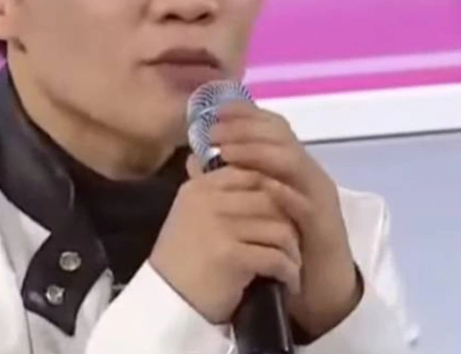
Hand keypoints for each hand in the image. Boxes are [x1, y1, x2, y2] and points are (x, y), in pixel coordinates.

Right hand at [148, 156, 302, 324]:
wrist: (167, 302)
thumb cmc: (182, 259)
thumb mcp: (191, 214)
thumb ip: (214, 190)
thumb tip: (239, 159)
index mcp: (199, 188)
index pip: (251, 174)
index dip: (275, 192)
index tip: (284, 214)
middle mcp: (208, 201)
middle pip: (271, 198)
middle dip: (289, 222)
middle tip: (293, 242)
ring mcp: (219, 227)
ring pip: (279, 228)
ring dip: (292, 250)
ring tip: (292, 264)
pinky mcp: (231, 256)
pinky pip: (276, 257)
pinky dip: (288, 272)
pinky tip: (288, 282)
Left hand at [210, 101, 361, 337]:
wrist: (319, 283)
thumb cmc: (283, 239)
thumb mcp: (253, 204)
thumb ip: (227, 179)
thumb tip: (193, 158)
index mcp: (289, 164)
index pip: (270, 126)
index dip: (244, 114)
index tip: (214, 111)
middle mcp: (306, 172)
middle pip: (281, 136)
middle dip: (246, 129)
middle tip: (215, 131)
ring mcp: (317, 194)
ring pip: (293, 161)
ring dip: (260, 153)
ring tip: (228, 153)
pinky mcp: (324, 222)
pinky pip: (305, 200)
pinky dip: (283, 191)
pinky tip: (261, 187)